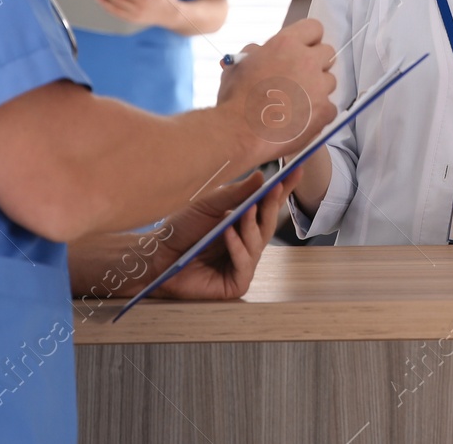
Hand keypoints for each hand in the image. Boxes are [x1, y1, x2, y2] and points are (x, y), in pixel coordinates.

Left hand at [148, 170, 297, 300]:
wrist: (156, 256)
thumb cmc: (181, 230)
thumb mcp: (208, 205)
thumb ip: (235, 194)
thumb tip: (261, 177)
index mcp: (243, 221)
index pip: (268, 204)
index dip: (284, 189)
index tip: (296, 170)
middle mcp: (247, 242)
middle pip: (268, 222)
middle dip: (272, 205)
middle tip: (275, 188)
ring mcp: (243, 263)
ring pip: (258, 242)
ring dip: (251, 226)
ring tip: (243, 212)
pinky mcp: (236, 282)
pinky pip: (244, 264)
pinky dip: (237, 247)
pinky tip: (229, 233)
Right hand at [215, 18, 337, 166]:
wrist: (240, 133)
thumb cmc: (235, 99)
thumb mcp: (239, 64)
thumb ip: (256, 53)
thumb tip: (261, 51)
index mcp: (286, 43)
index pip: (314, 28)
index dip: (309, 39)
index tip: (303, 49)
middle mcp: (307, 60)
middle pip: (328, 53)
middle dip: (316, 63)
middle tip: (300, 77)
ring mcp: (319, 86)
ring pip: (330, 81)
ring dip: (317, 89)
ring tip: (296, 103)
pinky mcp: (325, 110)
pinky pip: (330, 107)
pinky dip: (319, 114)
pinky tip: (301, 120)